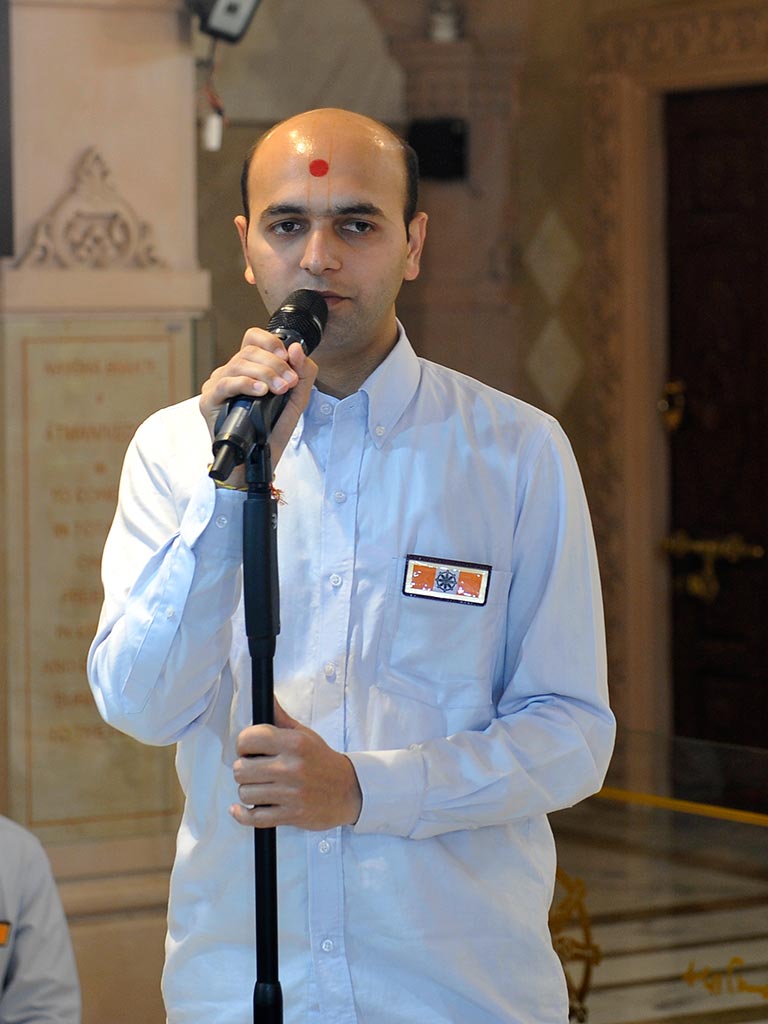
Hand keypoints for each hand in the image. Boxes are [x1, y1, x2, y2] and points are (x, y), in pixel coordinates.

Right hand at [200, 328, 317, 481]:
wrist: (258, 460)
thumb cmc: (272, 431)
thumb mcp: (297, 400)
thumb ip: (303, 374)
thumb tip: (297, 348)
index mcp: (250, 368)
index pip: (253, 338)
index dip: (271, 342)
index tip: (288, 357)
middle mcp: (231, 372)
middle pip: (249, 351)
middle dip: (275, 365)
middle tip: (289, 383)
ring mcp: (218, 385)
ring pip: (239, 364)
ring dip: (265, 374)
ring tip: (279, 390)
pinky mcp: (209, 401)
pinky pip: (225, 384)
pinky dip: (246, 384)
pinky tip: (260, 392)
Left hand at [230, 700, 361, 830]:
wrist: (349, 790)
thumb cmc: (322, 761)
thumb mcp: (305, 735)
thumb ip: (281, 718)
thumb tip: (267, 698)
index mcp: (294, 743)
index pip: (248, 738)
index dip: (243, 744)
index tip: (249, 749)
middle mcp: (291, 767)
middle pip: (240, 768)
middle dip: (243, 769)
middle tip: (255, 769)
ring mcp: (291, 793)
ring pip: (245, 793)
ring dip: (248, 791)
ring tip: (260, 787)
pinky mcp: (291, 815)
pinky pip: (254, 818)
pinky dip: (242, 815)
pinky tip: (242, 808)